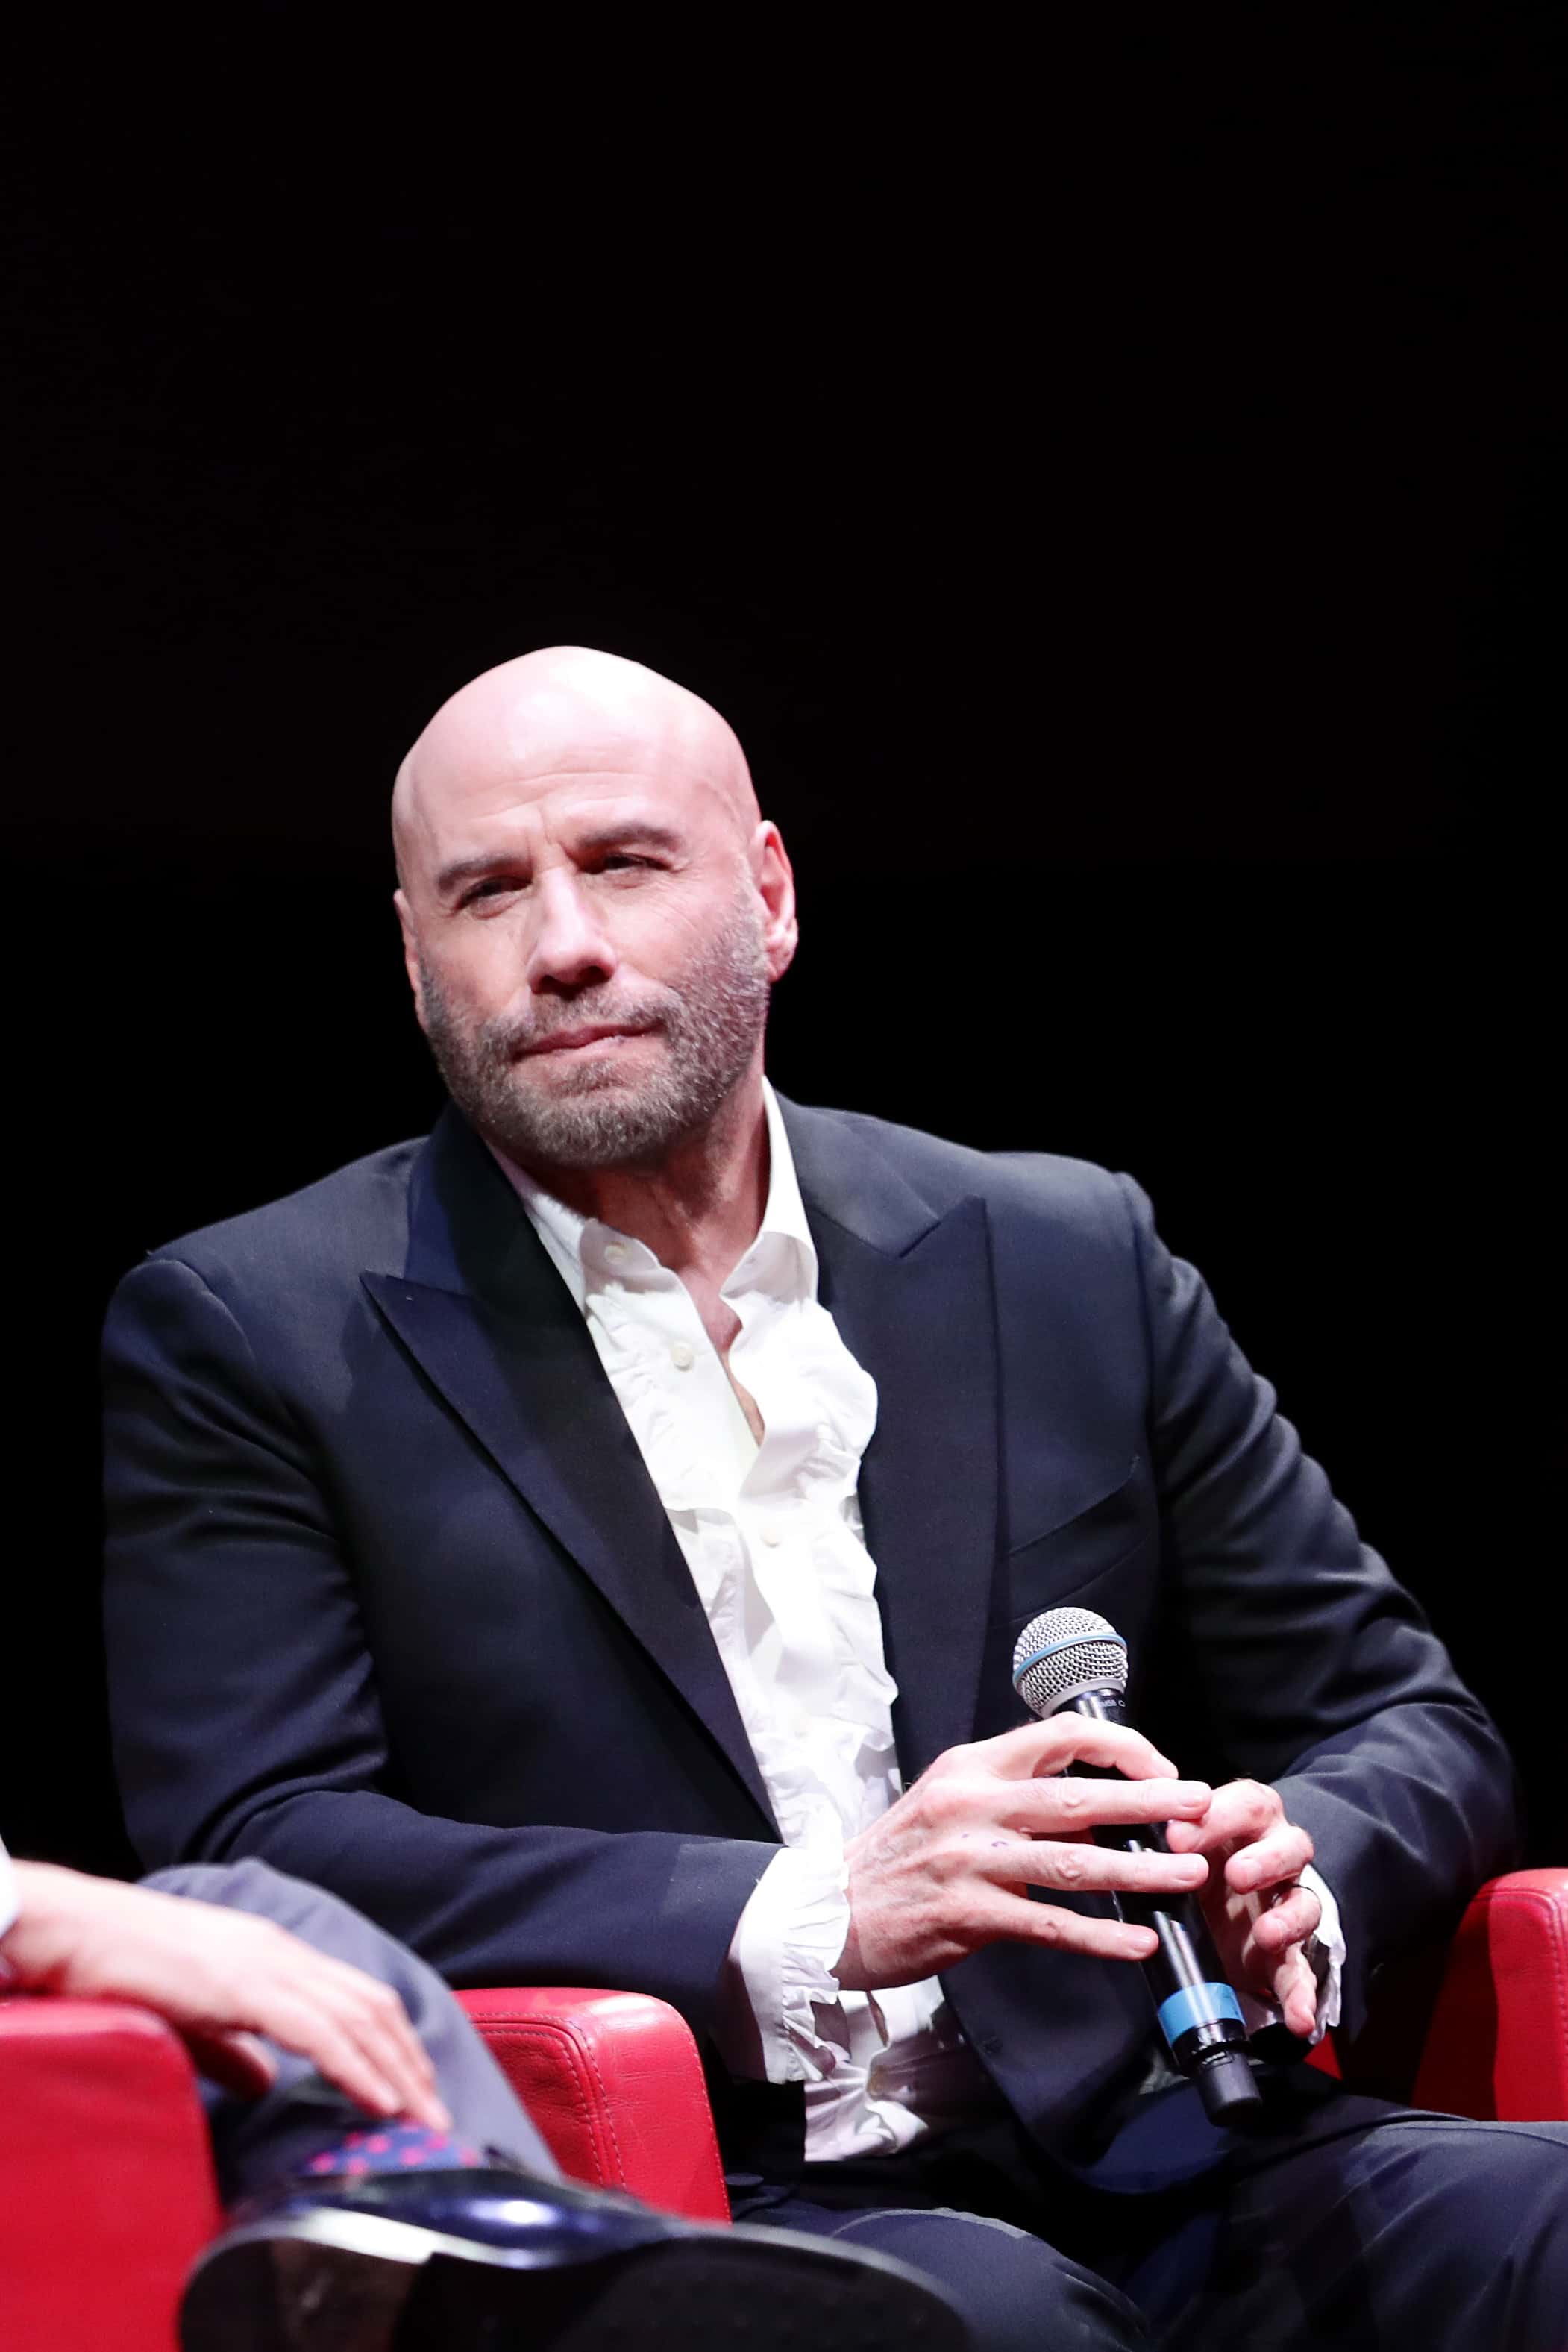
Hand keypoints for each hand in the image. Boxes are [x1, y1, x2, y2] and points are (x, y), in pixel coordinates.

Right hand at [5, 1863, 450, 2129]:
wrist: (79, 1930)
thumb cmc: (126, 1968)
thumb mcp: (193, 2015)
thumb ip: (233, 2047)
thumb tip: (263, 2082)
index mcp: (276, 1956)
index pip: (358, 1998)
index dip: (396, 2043)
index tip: (418, 2092)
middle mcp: (284, 1953)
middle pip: (372, 2006)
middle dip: (412, 2063)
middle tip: (438, 2116)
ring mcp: (267, 1963)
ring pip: (357, 2017)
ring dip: (397, 2071)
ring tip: (422, 2118)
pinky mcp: (244, 1983)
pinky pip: (318, 2029)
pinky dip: (356, 2066)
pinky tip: (378, 2099)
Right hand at [836, 1719, 1213, 1990]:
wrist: (829, 1912)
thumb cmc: (900, 1859)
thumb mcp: (951, 1804)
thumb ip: (1016, 1801)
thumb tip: (1096, 1808)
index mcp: (972, 1766)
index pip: (1059, 1735)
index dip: (1119, 1748)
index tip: (1160, 1770)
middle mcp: (971, 1802)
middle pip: (1076, 1795)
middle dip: (1149, 1800)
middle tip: (1201, 1804)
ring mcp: (967, 1858)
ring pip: (1071, 1860)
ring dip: (1139, 1870)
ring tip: (1188, 1874)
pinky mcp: (965, 1913)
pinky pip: (1047, 1924)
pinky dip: (1098, 1934)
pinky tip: (1136, 1941)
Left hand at [1164, 1780, 1320, 2036]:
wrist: (1214, 1910)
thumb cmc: (1192, 1861)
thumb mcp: (1176, 1844)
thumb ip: (1161, 1835)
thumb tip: (1114, 1824)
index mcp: (1245, 1821)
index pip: (1246, 1802)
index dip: (1217, 1815)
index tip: (1177, 1836)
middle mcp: (1275, 1856)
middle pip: (1291, 1846)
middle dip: (1266, 1859)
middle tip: (1236, 1874)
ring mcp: (1286, 1904)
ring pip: (1305, 1902)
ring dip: (1289, 1918)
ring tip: (1267, 1934)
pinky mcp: (1289, 1952)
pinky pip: (1304, 1971)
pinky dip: (1303, 1995)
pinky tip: (1299, 2017)